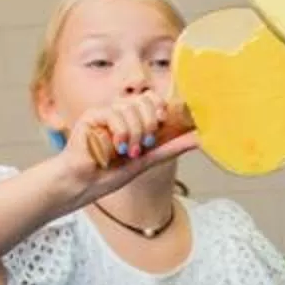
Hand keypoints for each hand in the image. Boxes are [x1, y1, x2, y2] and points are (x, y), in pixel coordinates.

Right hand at [54, 93, 198, 201]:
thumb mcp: (148, 159)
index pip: (152, 100)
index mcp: (134, 120)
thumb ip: (172, 147)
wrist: (85, 184)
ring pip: (131, 108)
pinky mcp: (92, 115)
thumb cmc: (111, 173)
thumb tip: (200, 139)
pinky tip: (117, 147)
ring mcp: (106, 112)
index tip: (163, 122)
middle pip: (144, 100)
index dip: (161, 107)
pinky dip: (121, 132)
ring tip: (128, 152)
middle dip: (150, 125)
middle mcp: (120, 113)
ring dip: (135, 134)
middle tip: (145, 145)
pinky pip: (114, 113)